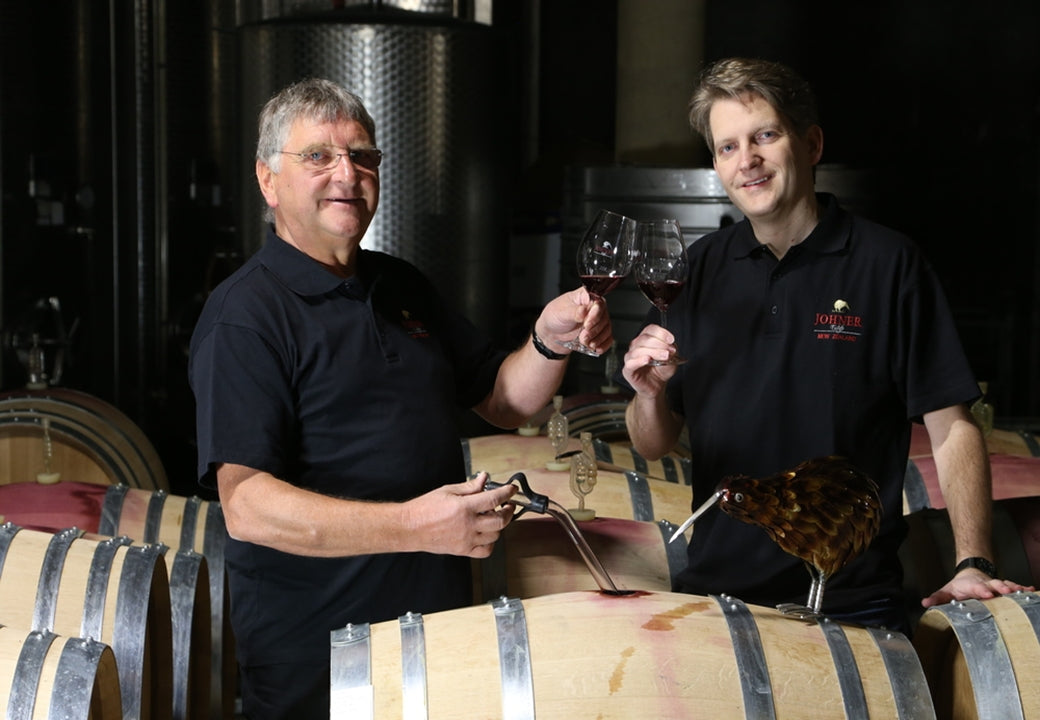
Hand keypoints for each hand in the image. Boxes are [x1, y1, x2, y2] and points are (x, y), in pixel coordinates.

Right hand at [402, 472, 516, 557]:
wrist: (410, 527)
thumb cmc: (424, 508)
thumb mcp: (448, 490)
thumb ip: (469, 486)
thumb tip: (484, 478)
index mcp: (464, 507)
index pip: (494, 498)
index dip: (507, 492)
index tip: (511, 489)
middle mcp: (467, 525)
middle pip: (500, 520)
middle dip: (508, 511)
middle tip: (507, 505)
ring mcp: (466, 540)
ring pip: (495, 535)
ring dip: (499, 525)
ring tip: (493, 517)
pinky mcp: (462, 550)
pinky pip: (485, 551)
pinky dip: (491, 542)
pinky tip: (486, 534)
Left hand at [535, 287, 612, 354]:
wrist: (551, 334)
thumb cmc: (554, 318)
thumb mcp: (561, 313)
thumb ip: (574, 312)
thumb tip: (584, 310)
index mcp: (585, 297)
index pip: (598, 303)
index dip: (595, 315)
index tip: (586, 324)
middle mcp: (593, 307)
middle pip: (604, 318)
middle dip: (594, 330)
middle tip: (583, 336)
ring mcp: (597, 320)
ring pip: (607, 329)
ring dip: (597, 339)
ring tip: (585, 343)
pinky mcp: (598, 332)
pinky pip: (608, 338)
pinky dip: (603, 345)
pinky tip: (596, 348)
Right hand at [622, 324, 679, 393]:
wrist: (657, 385)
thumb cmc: (661, 370)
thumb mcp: (672, 359)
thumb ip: (671, 352)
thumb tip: (670, 347)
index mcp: (646, 339)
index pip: (650, 329)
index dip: (661, 333)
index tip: (671, 340)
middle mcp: (636, 346)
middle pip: (644, 338)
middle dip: (659, 344)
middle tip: (670, 351)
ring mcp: (631, 357)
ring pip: (638, 350)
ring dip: (653, 352)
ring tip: (664, 357)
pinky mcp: (628, 369)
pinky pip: (630, 363)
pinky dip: (639, 360)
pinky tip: (647, 360)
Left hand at [921, 568, 1034, 607]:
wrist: (970, 575)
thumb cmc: (960, 587)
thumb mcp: (947, 592)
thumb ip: (937, 598)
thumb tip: (925, 603)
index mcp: (971, 586)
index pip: (975, 587)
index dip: (981, 590)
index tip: (986, 594)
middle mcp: (985, 584)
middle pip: (993, 585)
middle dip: (1000, 588)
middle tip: (1006, 591)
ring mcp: (995, 586)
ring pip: (1006, 585)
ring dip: (1014, 588)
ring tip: (1023, 591)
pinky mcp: (1004, 588)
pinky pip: (1015, 588)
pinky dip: (1023, 588)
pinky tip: (1031, 590)